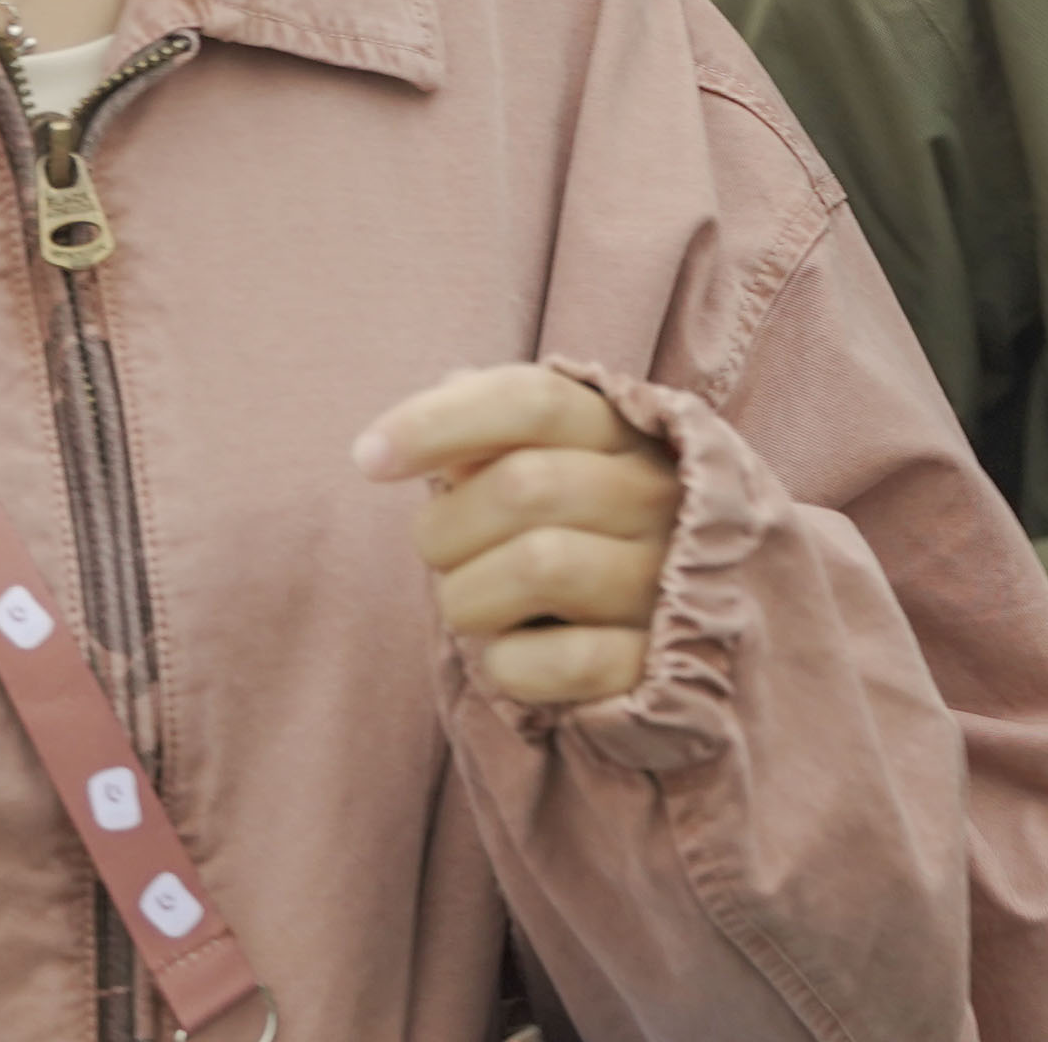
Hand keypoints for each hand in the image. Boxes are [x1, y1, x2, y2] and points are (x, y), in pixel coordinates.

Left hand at [357, 365, 682, 708]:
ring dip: (468, 597)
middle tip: (438, 557)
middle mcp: (656, 496)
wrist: (679, 644)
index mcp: (622, 434)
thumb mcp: (550, 470)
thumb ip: (496, 435)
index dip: (438, 421)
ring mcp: (664, 580)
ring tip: (471, 607)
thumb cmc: (582, 541)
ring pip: (541, 566)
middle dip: (446, 529)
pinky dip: (510, 665)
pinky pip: (565, 660)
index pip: (531, 400)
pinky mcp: (658, 661)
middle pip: (524, 485)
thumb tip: (449, 381)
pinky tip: (511, 659)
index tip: (368, 459)